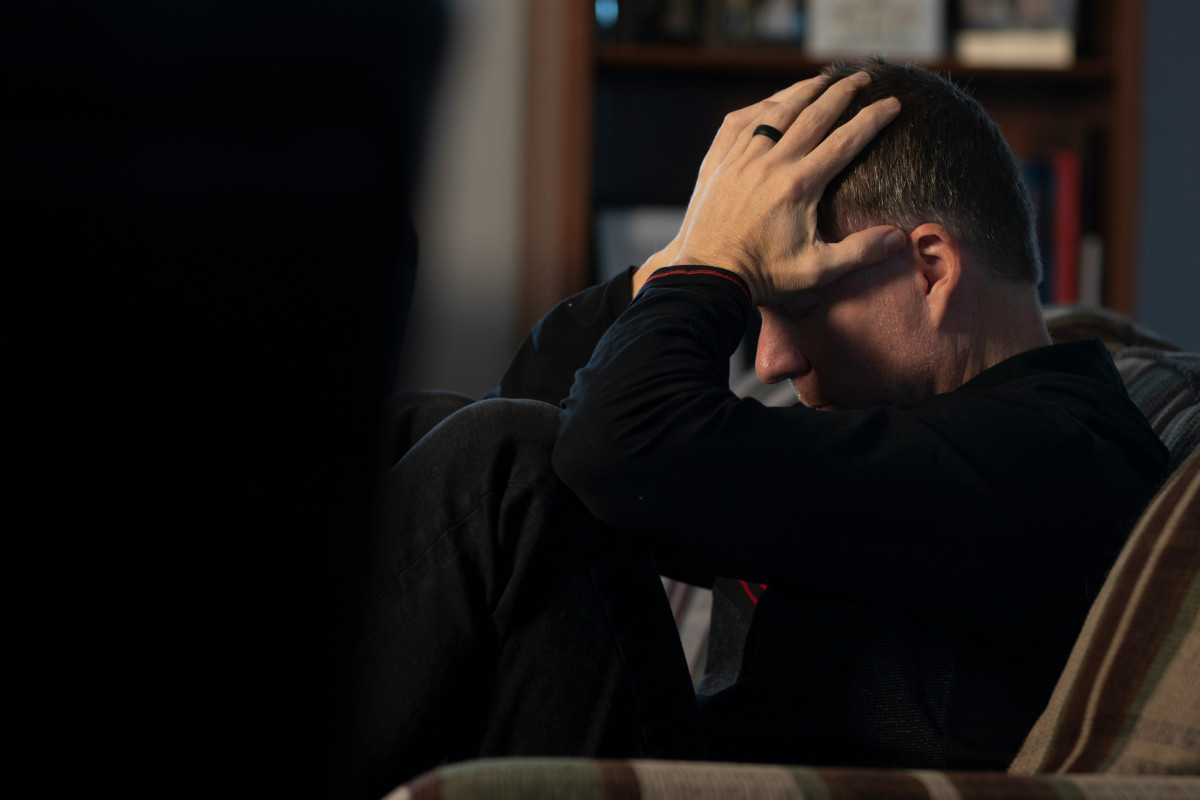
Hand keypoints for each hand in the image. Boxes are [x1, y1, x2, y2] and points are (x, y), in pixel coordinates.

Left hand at [664, 71, 904, 306]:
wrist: (709, 277)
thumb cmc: (764, 276)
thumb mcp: (817, 271)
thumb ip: (860, 252)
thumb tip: (899, 237)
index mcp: (799, 185)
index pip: (845, 141)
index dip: (873, 119)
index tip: (892, 103)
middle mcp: (771, 164)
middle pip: (814, 115)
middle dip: (843, 92)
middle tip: (864, 77)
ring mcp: (741, 160)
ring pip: (776, 112)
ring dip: (802, 91)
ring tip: (823, 79)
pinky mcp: (720, 164)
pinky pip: (740, 122)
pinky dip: (761, 107)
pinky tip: (773, 101)